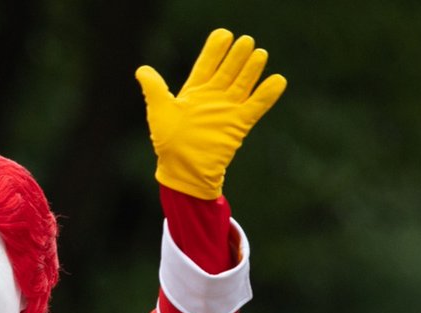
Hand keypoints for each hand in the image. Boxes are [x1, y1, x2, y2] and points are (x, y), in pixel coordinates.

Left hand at [136, 28, 285, 199]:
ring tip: (260, 53)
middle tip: (246, 40)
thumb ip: (154, 88)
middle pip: (228, 71)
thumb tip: (142, 69)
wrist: (183, 171)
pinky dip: (267, 94)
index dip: (215, 50)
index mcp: (194, 93)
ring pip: (243, 85)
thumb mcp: (159, 111)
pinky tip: (278, 80)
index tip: (223, 34)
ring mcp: (227, 110)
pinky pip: (256, 106)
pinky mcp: (238, 125)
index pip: (207, 65)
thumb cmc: (169, 143)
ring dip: (252, 70)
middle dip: (237, 56)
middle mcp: (213, 98)